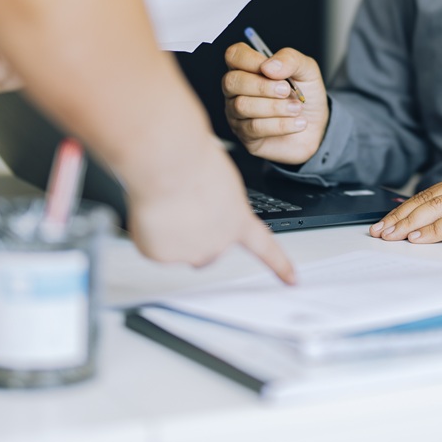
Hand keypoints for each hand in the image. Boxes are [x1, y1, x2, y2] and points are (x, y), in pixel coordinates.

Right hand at [120, 135, 296, 283]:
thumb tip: (199, 212)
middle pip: (208, 253)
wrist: (168, 164)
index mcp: (239, 220)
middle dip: (196, 239)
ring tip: (167, 203)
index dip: (279, 265)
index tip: (292, 279)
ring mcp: (191, 252)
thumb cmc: (192, 162)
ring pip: (178, 250)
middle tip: (184, 212)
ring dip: (172, 234)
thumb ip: (217, 204)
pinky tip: (152, 212)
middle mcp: (219, 243)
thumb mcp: (220, 181)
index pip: (265, 248)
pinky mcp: (163, 256)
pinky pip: (154, 246)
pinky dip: (150, 232)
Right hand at [222, 41, 329, 165]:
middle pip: (232, 81)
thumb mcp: (307, 70)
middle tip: (286, 91)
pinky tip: (297, 122)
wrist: (317, 128)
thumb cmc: (306, 96)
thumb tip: (269, 66)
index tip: (272, 70)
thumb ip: (290, 59)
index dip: (250, 60)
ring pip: (242, 106)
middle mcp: (237, 89)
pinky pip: (254, 128)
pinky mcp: (245, 135)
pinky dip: (280, 124)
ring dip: (275, 107)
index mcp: (249, 67)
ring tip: (297, 108)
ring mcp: (237, 113)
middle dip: (262, 86)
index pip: (234, 55)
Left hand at [368, 170, 441, 251]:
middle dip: (399, 216)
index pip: (428, 194)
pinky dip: (433, 230)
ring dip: (409, 224)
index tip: (386, 222)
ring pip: (435, 207)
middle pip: (426, 199)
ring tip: (391, 236)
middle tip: (379, 231)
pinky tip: (418, 238)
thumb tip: (429, 229)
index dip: (403, 209)